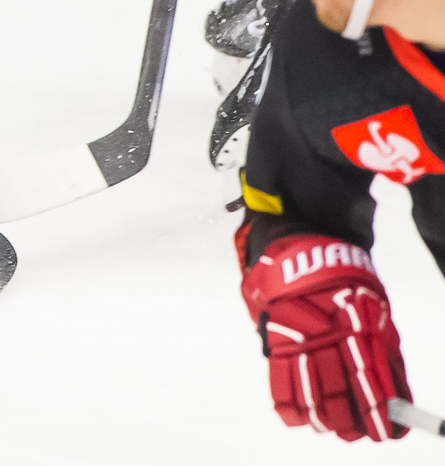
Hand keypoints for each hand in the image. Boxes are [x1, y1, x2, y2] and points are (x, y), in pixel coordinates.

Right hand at [241, 234, 408, 441]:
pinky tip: (296, 417)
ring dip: (321, 416)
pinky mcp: (275, 333)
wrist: (303, 240)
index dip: (377, 412)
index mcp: (358, 329)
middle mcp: (329, 336)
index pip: (371, 382)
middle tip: (353, 434)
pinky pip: (279, 376)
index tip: (385, 433)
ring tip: (329, 429)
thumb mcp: (375, 310)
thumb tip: (398, 393)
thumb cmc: (345, 281)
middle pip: (339, 391)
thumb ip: (385, 351)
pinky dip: (287, 402)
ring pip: (309, 389)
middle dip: (348, 420)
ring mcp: (299, 335)